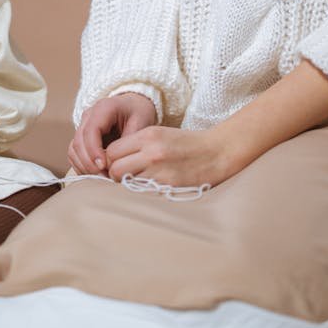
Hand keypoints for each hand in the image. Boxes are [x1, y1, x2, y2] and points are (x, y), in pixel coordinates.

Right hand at [68, 93, 156, 174]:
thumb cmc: (139, 113)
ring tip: (102, 178)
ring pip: (73, 149)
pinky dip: (82, 166)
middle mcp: (89, 116)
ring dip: (84, 166)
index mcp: (104, 108)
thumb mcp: (141, 123)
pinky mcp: (82, 137)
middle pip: (78, 142)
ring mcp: (83, 126)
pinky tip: (96, 175)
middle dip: (89, 163)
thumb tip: (117, 163)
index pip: (91, 130)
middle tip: (104, 177)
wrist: (134, 106)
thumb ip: (129, 142)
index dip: (94, 150)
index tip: (103, 166)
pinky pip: (75, 154)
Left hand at [105, 123, 233, 186]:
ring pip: (126, 182)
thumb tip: (112, 160)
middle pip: (114, 167)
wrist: (218, 152)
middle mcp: (151, 151)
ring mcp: (160, 170)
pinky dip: (142, 192)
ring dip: (127, 185)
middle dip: (115, 174)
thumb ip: (137, 145)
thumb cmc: (187, 144)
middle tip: (124, 177)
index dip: (110, 160)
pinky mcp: (169, 185)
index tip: (116, 165)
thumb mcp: (160, 134)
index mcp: (148, 135)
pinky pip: (143, 192)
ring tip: (137, 183)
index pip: (112, 150)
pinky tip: (149, 189)